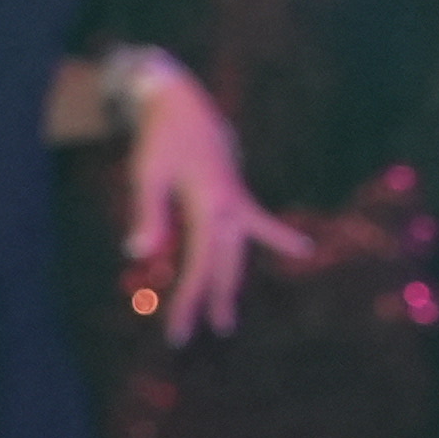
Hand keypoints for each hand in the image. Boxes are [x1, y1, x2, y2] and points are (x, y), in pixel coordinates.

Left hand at [115, 63, 310, 347]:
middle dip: (210, 301)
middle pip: (224, 265)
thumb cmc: (160, 137)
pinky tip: (301, 248)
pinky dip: (275, 237)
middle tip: (196, 336)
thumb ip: (148, 214)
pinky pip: (256, 224)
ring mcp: (237, 199)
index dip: (188, 301)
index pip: (199, 265)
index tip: (178, 331)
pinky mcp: (236, 193)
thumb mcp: (147, 174)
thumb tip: (137, 253)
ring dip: (231, 284)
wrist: (181, 100)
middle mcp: (230, 206)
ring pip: (239, 252)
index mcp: (209, 204)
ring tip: (226, 320)